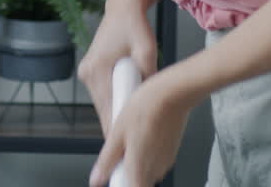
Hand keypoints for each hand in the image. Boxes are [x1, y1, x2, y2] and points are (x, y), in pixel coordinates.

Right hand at [77, 0, 156, 135]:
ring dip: (116, 110)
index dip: (116, 130)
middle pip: (103, 108)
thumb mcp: (147, 52)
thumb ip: (146, 77)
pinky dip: (114, 99)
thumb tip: (149, 102)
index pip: (106, 109)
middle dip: (118, 122)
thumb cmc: (135, 26)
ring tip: (134, 124)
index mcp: (97, 70)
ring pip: (103, 102)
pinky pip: (103, 92)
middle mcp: (88, 73)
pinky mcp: (91, 70)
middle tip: (135, 139)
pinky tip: (127, 105)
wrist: (123, 8)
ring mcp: (87, 72)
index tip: (125, 146)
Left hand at [88, 70, 193, 186]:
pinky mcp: (172, 151)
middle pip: (137, 181)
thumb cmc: (146, 108)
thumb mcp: (117, 133)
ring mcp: (166, 161)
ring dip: (137, 159)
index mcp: (140, 169)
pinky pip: (156, 159)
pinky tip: (143, 132)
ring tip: (132, 136)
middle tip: (120, 149)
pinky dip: (148, 150)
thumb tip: (97, 178)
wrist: (173, 93)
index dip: (120, 184)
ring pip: (147, 169)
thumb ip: (107, 160)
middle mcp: (156, 170)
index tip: (114, 174)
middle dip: (126, 169)